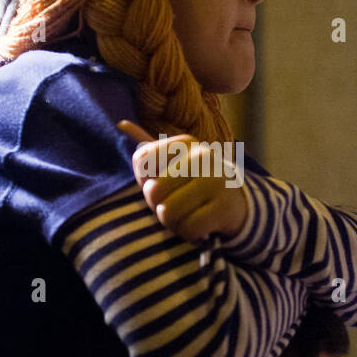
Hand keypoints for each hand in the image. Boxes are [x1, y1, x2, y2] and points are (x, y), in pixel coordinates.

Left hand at [117, 120, 248, 241]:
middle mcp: (203, 156)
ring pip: (168, 212)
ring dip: (173, 223)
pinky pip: (188, 228)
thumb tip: (120, 123)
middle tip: (175, 205)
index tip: (163, 184)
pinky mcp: (224, 207)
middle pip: (153, 190)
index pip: (141, 160)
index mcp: (186, 143)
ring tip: (187, 216)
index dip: (145, 181)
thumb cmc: (194, 184)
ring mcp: (216, 181)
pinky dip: (189, 234)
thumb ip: (150, 148)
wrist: (236, 204)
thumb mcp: (175, 163)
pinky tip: (199, 227)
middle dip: (159, 206)